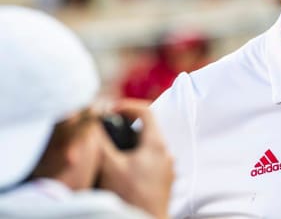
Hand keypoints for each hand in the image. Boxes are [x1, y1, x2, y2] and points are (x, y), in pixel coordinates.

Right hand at [97, 99, 173, 218]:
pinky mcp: (163, 181)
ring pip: (147, 146)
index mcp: (156, 144)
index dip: (126, 106)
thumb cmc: (130, 196)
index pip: (146, 111)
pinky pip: (149, 161)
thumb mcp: (110, 166)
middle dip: (125, 126)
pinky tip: (118, 169)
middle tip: (107, 129)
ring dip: (129, 144)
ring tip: (109, 150)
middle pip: (146, 128)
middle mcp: (166, 153)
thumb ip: (101, 142)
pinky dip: (134, 158)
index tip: (110, 110)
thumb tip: (93, 123)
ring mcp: (166, 168)